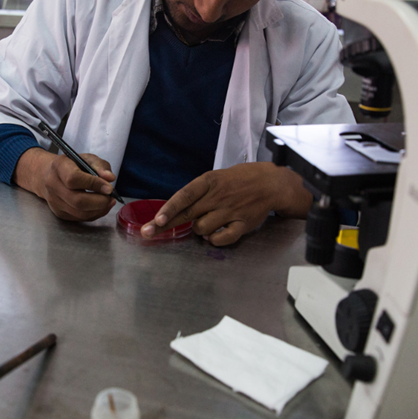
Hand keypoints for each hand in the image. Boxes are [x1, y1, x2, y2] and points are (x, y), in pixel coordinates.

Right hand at [14, 147, 116, 221]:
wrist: (49, 175)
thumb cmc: (71, 165)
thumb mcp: (86, 158)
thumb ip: (99, 166)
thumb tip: (110, 178)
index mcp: (59, 167)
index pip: (74, 179)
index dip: (93, 184)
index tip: (109, 187)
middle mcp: (53, 185)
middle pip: (77, 200)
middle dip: (99, 201)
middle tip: (110, 197)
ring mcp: (54, 201)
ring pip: (79, 213)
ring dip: (99, 210)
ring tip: (108, 202)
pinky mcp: (59, 213)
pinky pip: (79, 218)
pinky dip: (94, 214)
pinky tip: (101, 207)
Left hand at [141, 163, 310, 245]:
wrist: (270, 183)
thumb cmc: (237, 180)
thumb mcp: (215, 178)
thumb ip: (196, 194)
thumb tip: (174, 212)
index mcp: (209, 182)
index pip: (185, 195)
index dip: (170, 209)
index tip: (156, 220)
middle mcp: (217, 196)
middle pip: (187, 214)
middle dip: (164, 225)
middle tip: (147, 233)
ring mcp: (230, 211)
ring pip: (201, 229)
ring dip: (198, 230)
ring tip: (206, 222)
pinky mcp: (242, 224)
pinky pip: (221, 239)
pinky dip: (213, 240)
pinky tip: (214, 235)